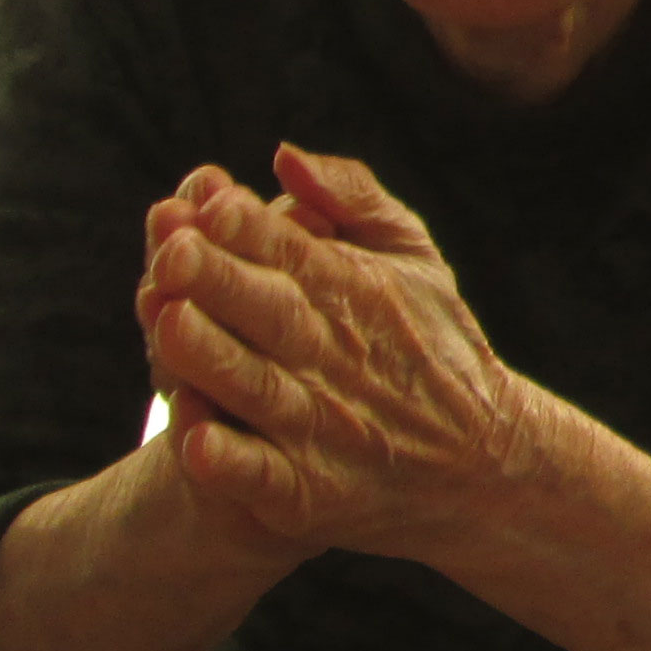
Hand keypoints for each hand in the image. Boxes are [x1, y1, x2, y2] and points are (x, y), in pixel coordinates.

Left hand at [136, 144, 539, 551]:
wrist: (483, 463)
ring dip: (212, 360)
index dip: (246, 227)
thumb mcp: (411, 253)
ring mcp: (322, 428)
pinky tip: (195, 445)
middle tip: (172, 253)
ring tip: (167, 325)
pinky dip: (233, 464)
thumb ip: (350, 195)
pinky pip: (265, 477)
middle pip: (269, 312)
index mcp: (355, 290)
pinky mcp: (309, 494)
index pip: (291, 250)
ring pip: (257, 390)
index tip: (204, 201)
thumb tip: (282, 156)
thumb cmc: (431, 341)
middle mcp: (336, 355)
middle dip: (219, 281)